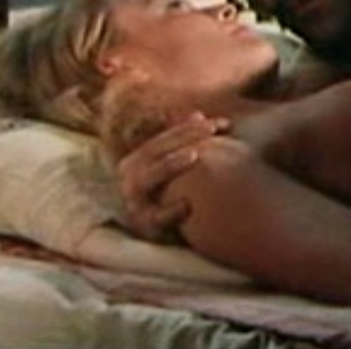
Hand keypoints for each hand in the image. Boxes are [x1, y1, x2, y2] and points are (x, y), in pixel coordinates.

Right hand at [115, 111, 229, 240]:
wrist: (160, 236)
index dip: (190, 127)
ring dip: (170, 164)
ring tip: (195, 155)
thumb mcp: (176, 167)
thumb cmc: (171, 196)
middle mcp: (130, 177)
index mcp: (138, 160)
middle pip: (153, 150)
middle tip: (210, 132)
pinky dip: (168, 211)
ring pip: (145, 178)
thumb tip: (198, 113)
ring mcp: (133, 201)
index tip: (219, 124)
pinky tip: (188, 204)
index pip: (164, 136)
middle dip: (182, 138)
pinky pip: (153, 217)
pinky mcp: (142, 226)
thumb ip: (185, 142)